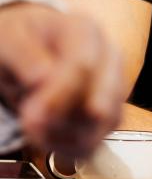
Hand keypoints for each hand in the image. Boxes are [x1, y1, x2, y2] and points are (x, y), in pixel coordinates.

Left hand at [0, 3, 123, 155]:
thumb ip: (24, 53)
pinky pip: (99, 140)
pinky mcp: (110, 112)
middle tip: (30, 126)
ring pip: (104, 124)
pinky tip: (49, 138)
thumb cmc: (23, 40)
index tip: (32, 115)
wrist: (32, 46)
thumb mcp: (11, 37)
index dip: (59, 95)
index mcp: (85, 31)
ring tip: (35, 131)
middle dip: (62, 121)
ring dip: (66, 136)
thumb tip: (42, 78)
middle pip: (101, 101)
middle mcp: (108, 58)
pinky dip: (72, 147)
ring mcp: (113, 86)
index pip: (83, 66)